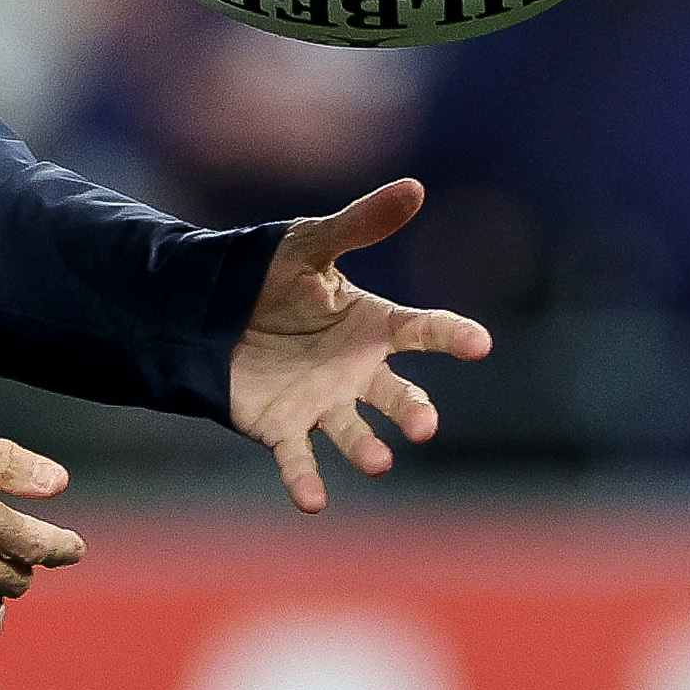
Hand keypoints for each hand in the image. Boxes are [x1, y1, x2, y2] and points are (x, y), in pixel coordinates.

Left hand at [227, 178, 491, 511]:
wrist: (209, 309)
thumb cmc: (270, 274)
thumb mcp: (311, 244)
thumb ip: (361, 225)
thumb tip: (415, 187)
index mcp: (371, 325)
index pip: (421, 330)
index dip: (450, 335)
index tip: (480, 343)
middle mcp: (356, 371)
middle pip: (395, 395)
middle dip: (412, 411)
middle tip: (424, 425)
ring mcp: (323, 403)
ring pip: (354, 432)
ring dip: (367, 449)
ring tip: (378, 462)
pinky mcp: (283, 428)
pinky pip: (299, 459)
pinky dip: (306, 481)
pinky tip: (313, 502)